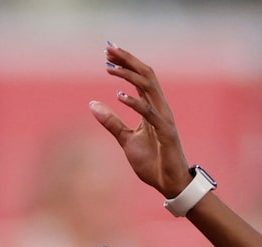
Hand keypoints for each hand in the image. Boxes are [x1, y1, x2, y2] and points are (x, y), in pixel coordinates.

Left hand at [88, 45, 192, 199]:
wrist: (169, 184)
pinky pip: (149, 113)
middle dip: (127, 59)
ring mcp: (164, 118)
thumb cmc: (152, 162)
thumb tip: (92, 105)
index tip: (108, 52)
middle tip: (108, 49)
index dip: (125, 62)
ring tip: (110, 68)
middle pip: (145, 74)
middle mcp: (159, 107)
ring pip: (149, 86)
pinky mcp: (166, 132)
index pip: (139, 77)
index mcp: (151, 107)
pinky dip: (135, 102)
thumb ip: (111, 122)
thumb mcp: (126, 140)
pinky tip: (119, 96)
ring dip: (129, 74)